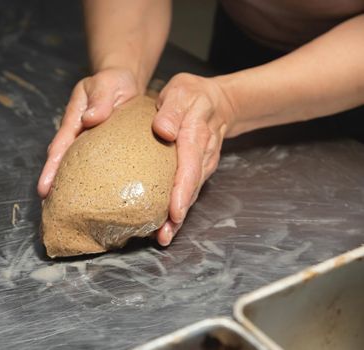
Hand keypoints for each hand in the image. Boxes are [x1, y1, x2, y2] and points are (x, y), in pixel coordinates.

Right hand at [38, 68, 140, 197]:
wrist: (124, 84)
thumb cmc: (113, 83)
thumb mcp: (107, 84)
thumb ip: (100, 99)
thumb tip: (91, 119)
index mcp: (74, 122)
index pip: (60, 147)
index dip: (51, 168)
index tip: (44, 187)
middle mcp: (78, 137)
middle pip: (63, 164)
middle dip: (55, 185)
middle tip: (50, 209)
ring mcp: (89, 146)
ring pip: (78, 170)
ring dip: (72, 188)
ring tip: (70, 213)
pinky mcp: (104, 152)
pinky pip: (97, 169)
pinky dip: (95, 185)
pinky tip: (99, 203)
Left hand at [152, 73, 236, 245]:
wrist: (217, 101)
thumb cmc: (193, 95)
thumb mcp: (180, 92)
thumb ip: (171, 110)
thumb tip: (163, 130)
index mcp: (196, 135)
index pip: (190, 167)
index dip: (182, 191)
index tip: (175, 212)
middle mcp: (202, 155)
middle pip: (192, 189)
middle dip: (179, 215)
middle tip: (164, 235)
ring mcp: (203, 165)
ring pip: (192, 194)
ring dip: (179, 217)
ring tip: (163, 236)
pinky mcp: (199, 170)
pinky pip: (190, 190)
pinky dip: (179, 208)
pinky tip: (167, 223)